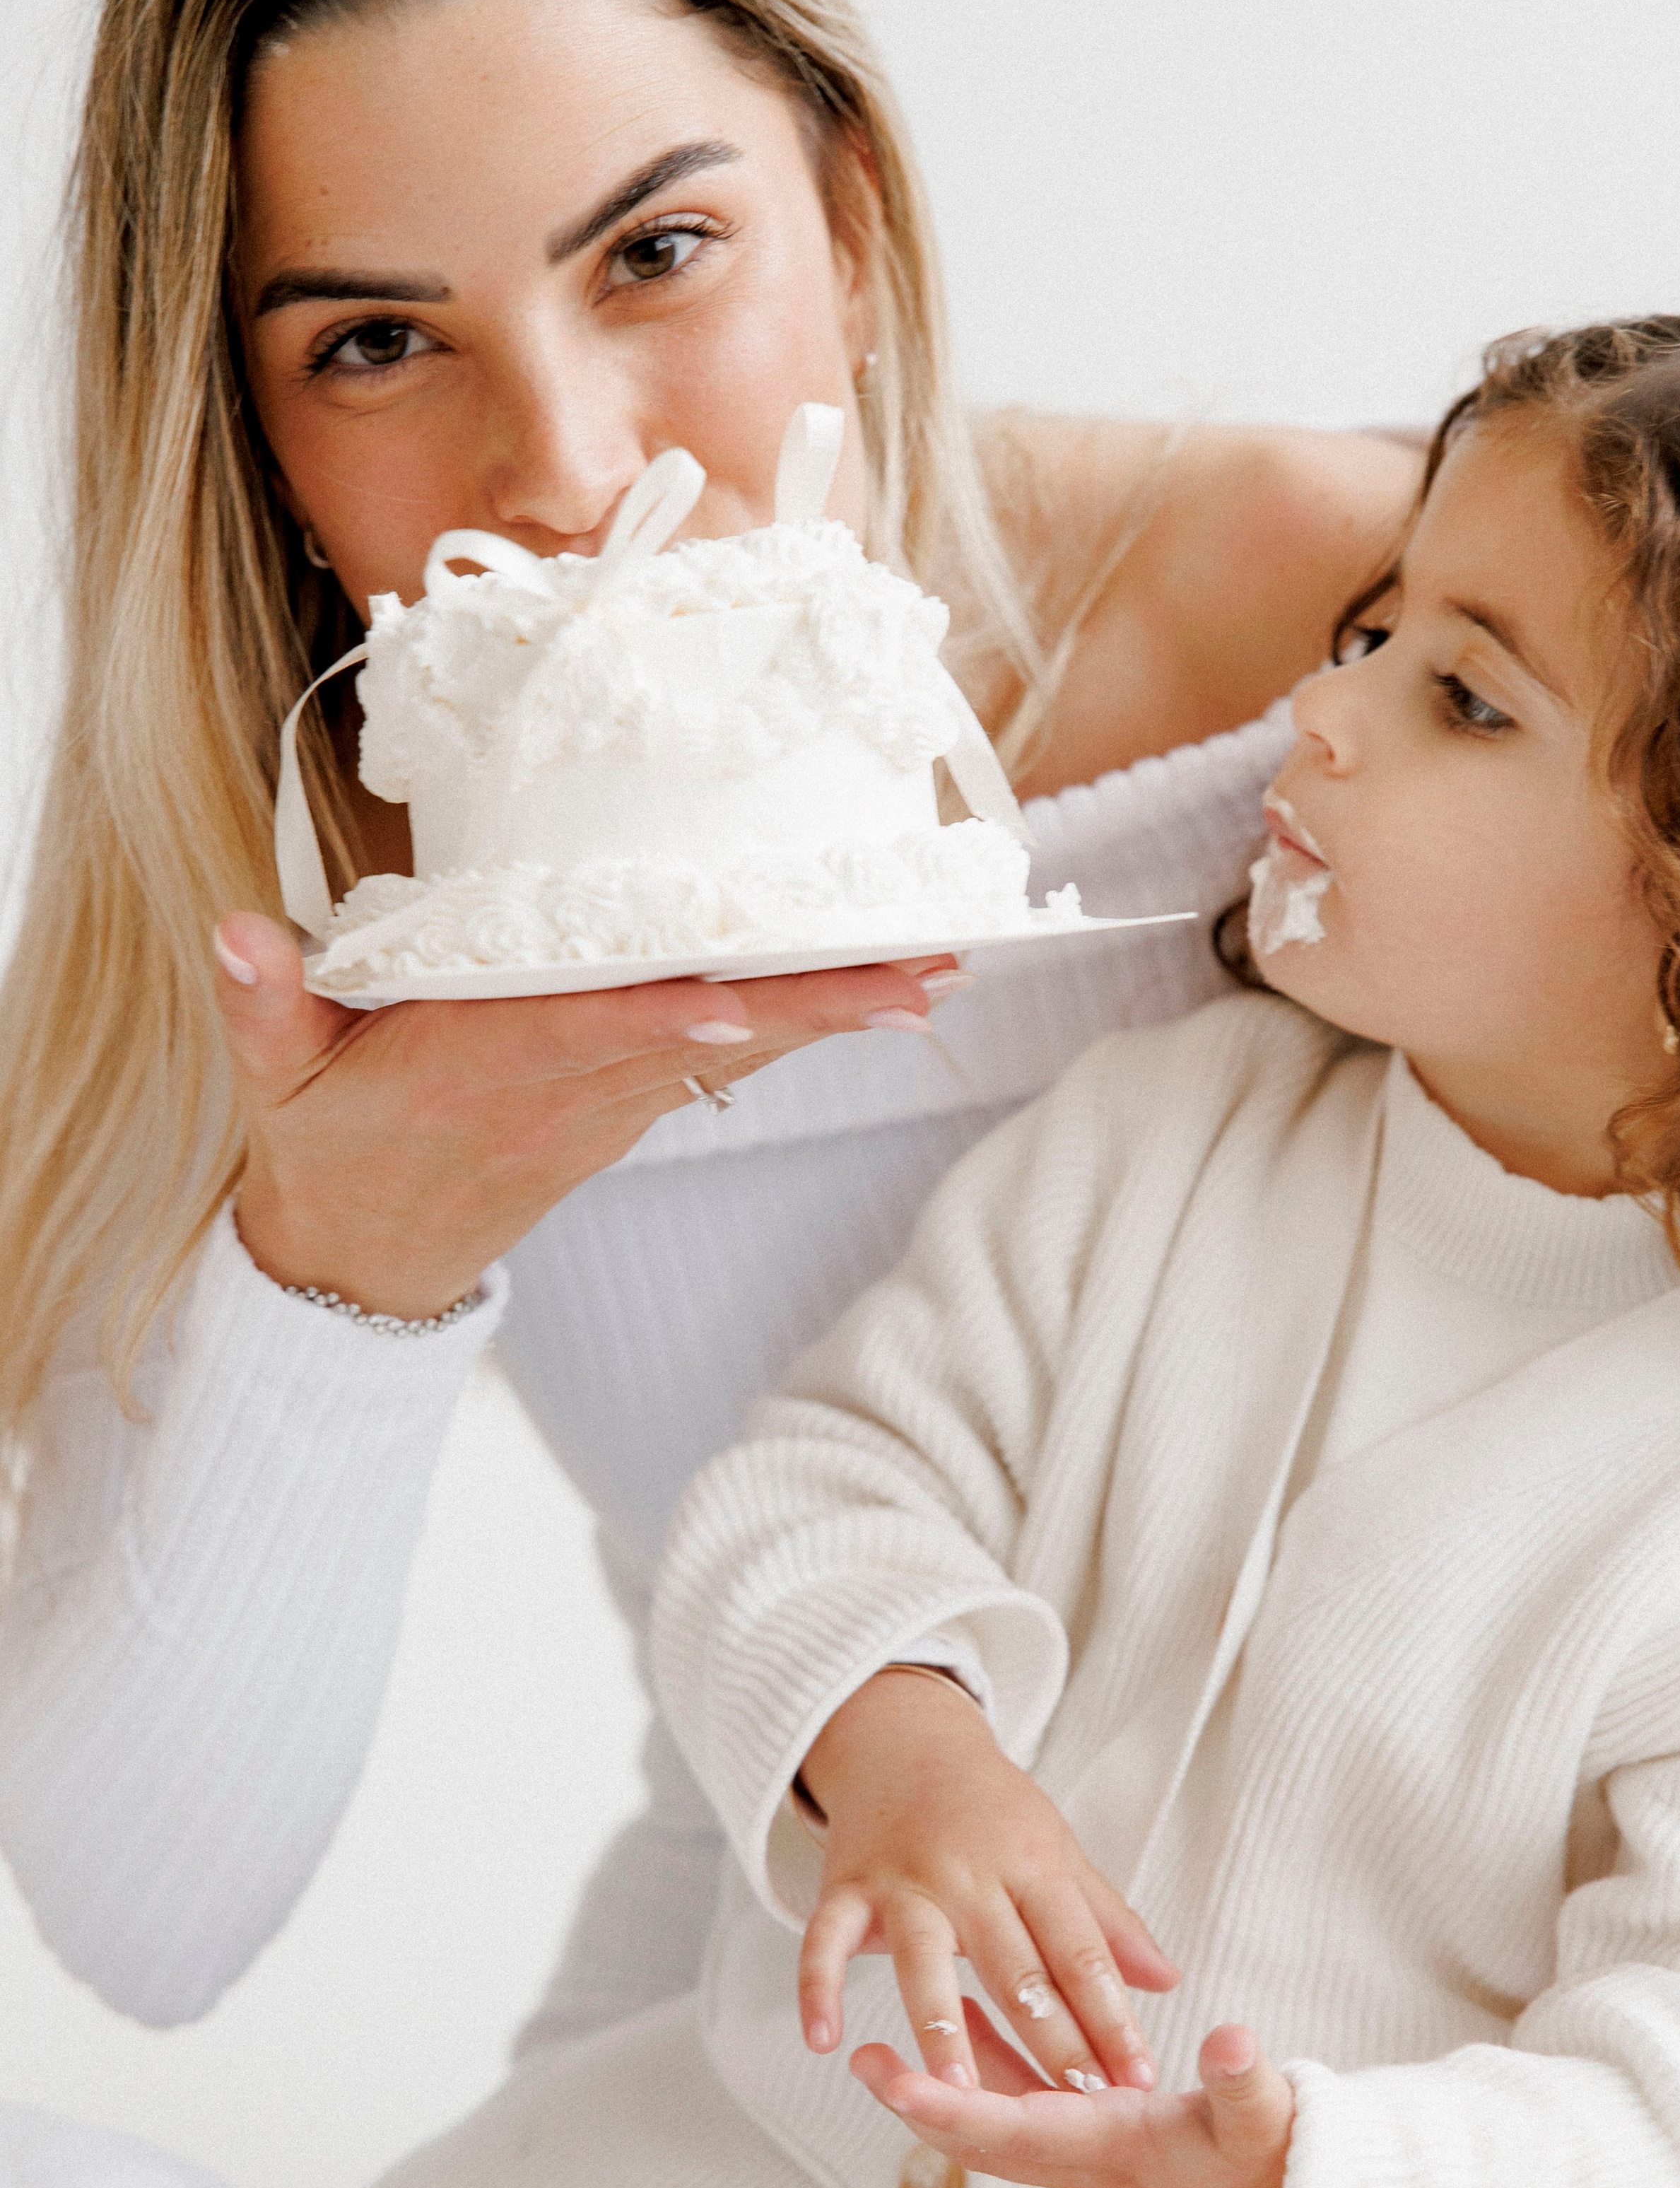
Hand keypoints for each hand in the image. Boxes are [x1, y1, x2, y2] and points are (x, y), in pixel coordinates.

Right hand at [214, 912, 955, 1317]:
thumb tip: (234, 933)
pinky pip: (734, 1059)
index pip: (582, 1036)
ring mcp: (613, 1100)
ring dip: (838, 1009)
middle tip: (920, 973)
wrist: (367, 1255)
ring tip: (937, 964)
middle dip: (812, 1008)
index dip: (654, 1022)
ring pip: (740, 1047)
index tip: (731, 1000)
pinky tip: (880, 991)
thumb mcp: (276, 1078)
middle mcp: (572, 1083)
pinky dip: (807, 1023)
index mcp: (488, 1064)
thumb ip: (262, 1003)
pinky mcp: (630, 1106)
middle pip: (707, 1037)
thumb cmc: (328, 1143)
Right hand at [796, 1668, 1178, 2096]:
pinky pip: (826, 1940)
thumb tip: (1168, 1981)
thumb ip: (1107, 1921)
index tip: (1140, 2078)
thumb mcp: (1057, 1851)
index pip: (1079, 1951)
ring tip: (959, 2094)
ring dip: (941, 2026)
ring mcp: (904, 1880)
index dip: (1112, 2017)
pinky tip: (822, 2041)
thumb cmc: (992, 1811)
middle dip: (1049, 2038)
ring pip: (923, 1959)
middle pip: (1014, 1967)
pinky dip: (817, 1987)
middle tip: (1076, 2106)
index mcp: (1032, 1863)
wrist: (904, 1741)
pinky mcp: (846, 1886)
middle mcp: (969, 1872)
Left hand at [853, 2002, 1294, 2187]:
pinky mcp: (1106, 2143)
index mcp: (1115, 2151)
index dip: (953, 2105)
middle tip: (862, 2060)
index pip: (1016, 2130)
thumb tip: (1230, 2043)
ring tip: (897, 2033)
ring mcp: (1092, 2155)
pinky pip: (1033, 2102)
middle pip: (984, 2135)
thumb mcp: (1271, 2122)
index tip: (895, 2082)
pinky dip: (1000, 2065)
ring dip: (951, 2078)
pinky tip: (982, 2019)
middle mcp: (1088, 2161)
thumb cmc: (1284, 2173)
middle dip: (921, 2099)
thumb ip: (1244, 2084)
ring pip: (1001, 2117)